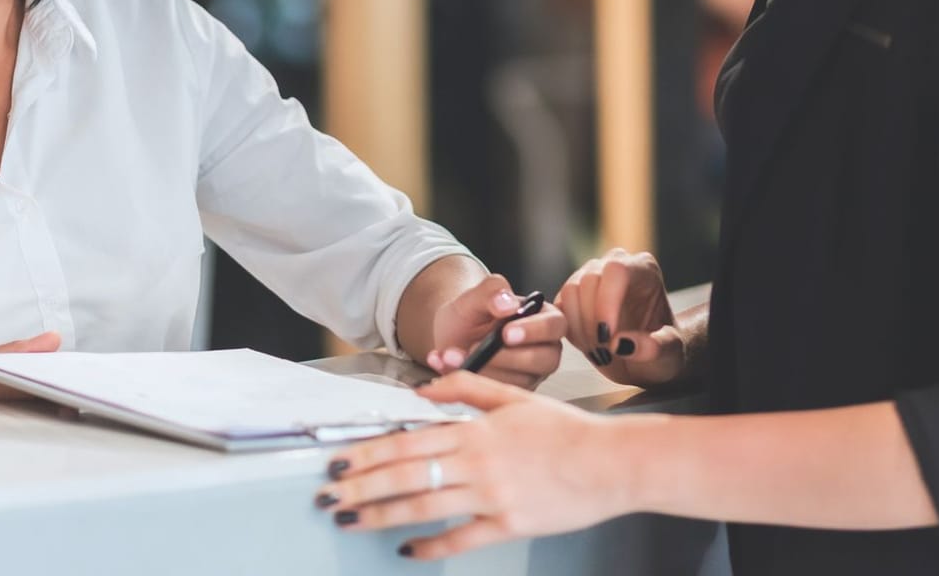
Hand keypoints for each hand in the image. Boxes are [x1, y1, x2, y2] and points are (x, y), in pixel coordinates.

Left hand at [320, 370, 628, 558]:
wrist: (610, 463)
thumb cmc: (565, 431)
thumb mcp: (514, 398)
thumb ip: (466, 389)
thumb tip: (424, 390)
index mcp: (476, 430)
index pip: (409, 441)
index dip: (369, 451)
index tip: (340, 460)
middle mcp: (477, 463)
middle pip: (406, 475)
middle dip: (361, 486)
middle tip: (328, 495)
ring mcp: (491, 496)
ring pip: (423, 507)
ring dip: (380, 514)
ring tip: (349, 519)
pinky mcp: (508, 524)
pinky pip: (460, 538)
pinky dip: (430, 546)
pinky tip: (405, 549)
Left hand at [425, 274, 566, 389]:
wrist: (452, 335)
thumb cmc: (471, 314)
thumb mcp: (475, 296)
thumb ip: (491, 290)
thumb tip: (508, 303)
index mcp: (543, 318)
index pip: (555, 325)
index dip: (534, 330)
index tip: (506, 333)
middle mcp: (543, 348)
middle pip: (545, 359)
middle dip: (509, 357)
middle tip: (478, 349)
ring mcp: (530, 373)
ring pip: (520, 380)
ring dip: (483, 369)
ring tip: (453, 355)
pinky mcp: (512, 391)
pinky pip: (498, 393)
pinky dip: (470, 380)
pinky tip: (449, 365)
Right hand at [557, 249, 684, 387]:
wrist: (649, 360)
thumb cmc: (664, 353)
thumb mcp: (669, 356)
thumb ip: (654, 348)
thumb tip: (621, 343)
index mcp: (643, 269)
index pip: (616, 271)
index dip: (606, 303)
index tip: (608, 339)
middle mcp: (615, 265)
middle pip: (589, 280)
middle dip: (592, 322)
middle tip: (606, 352)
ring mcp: (592, 276)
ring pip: (570, 291)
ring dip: (580, 328)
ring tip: (600, 351)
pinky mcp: (574, 294)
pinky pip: (559, 306)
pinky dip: (569, 329)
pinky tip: (588, 346)